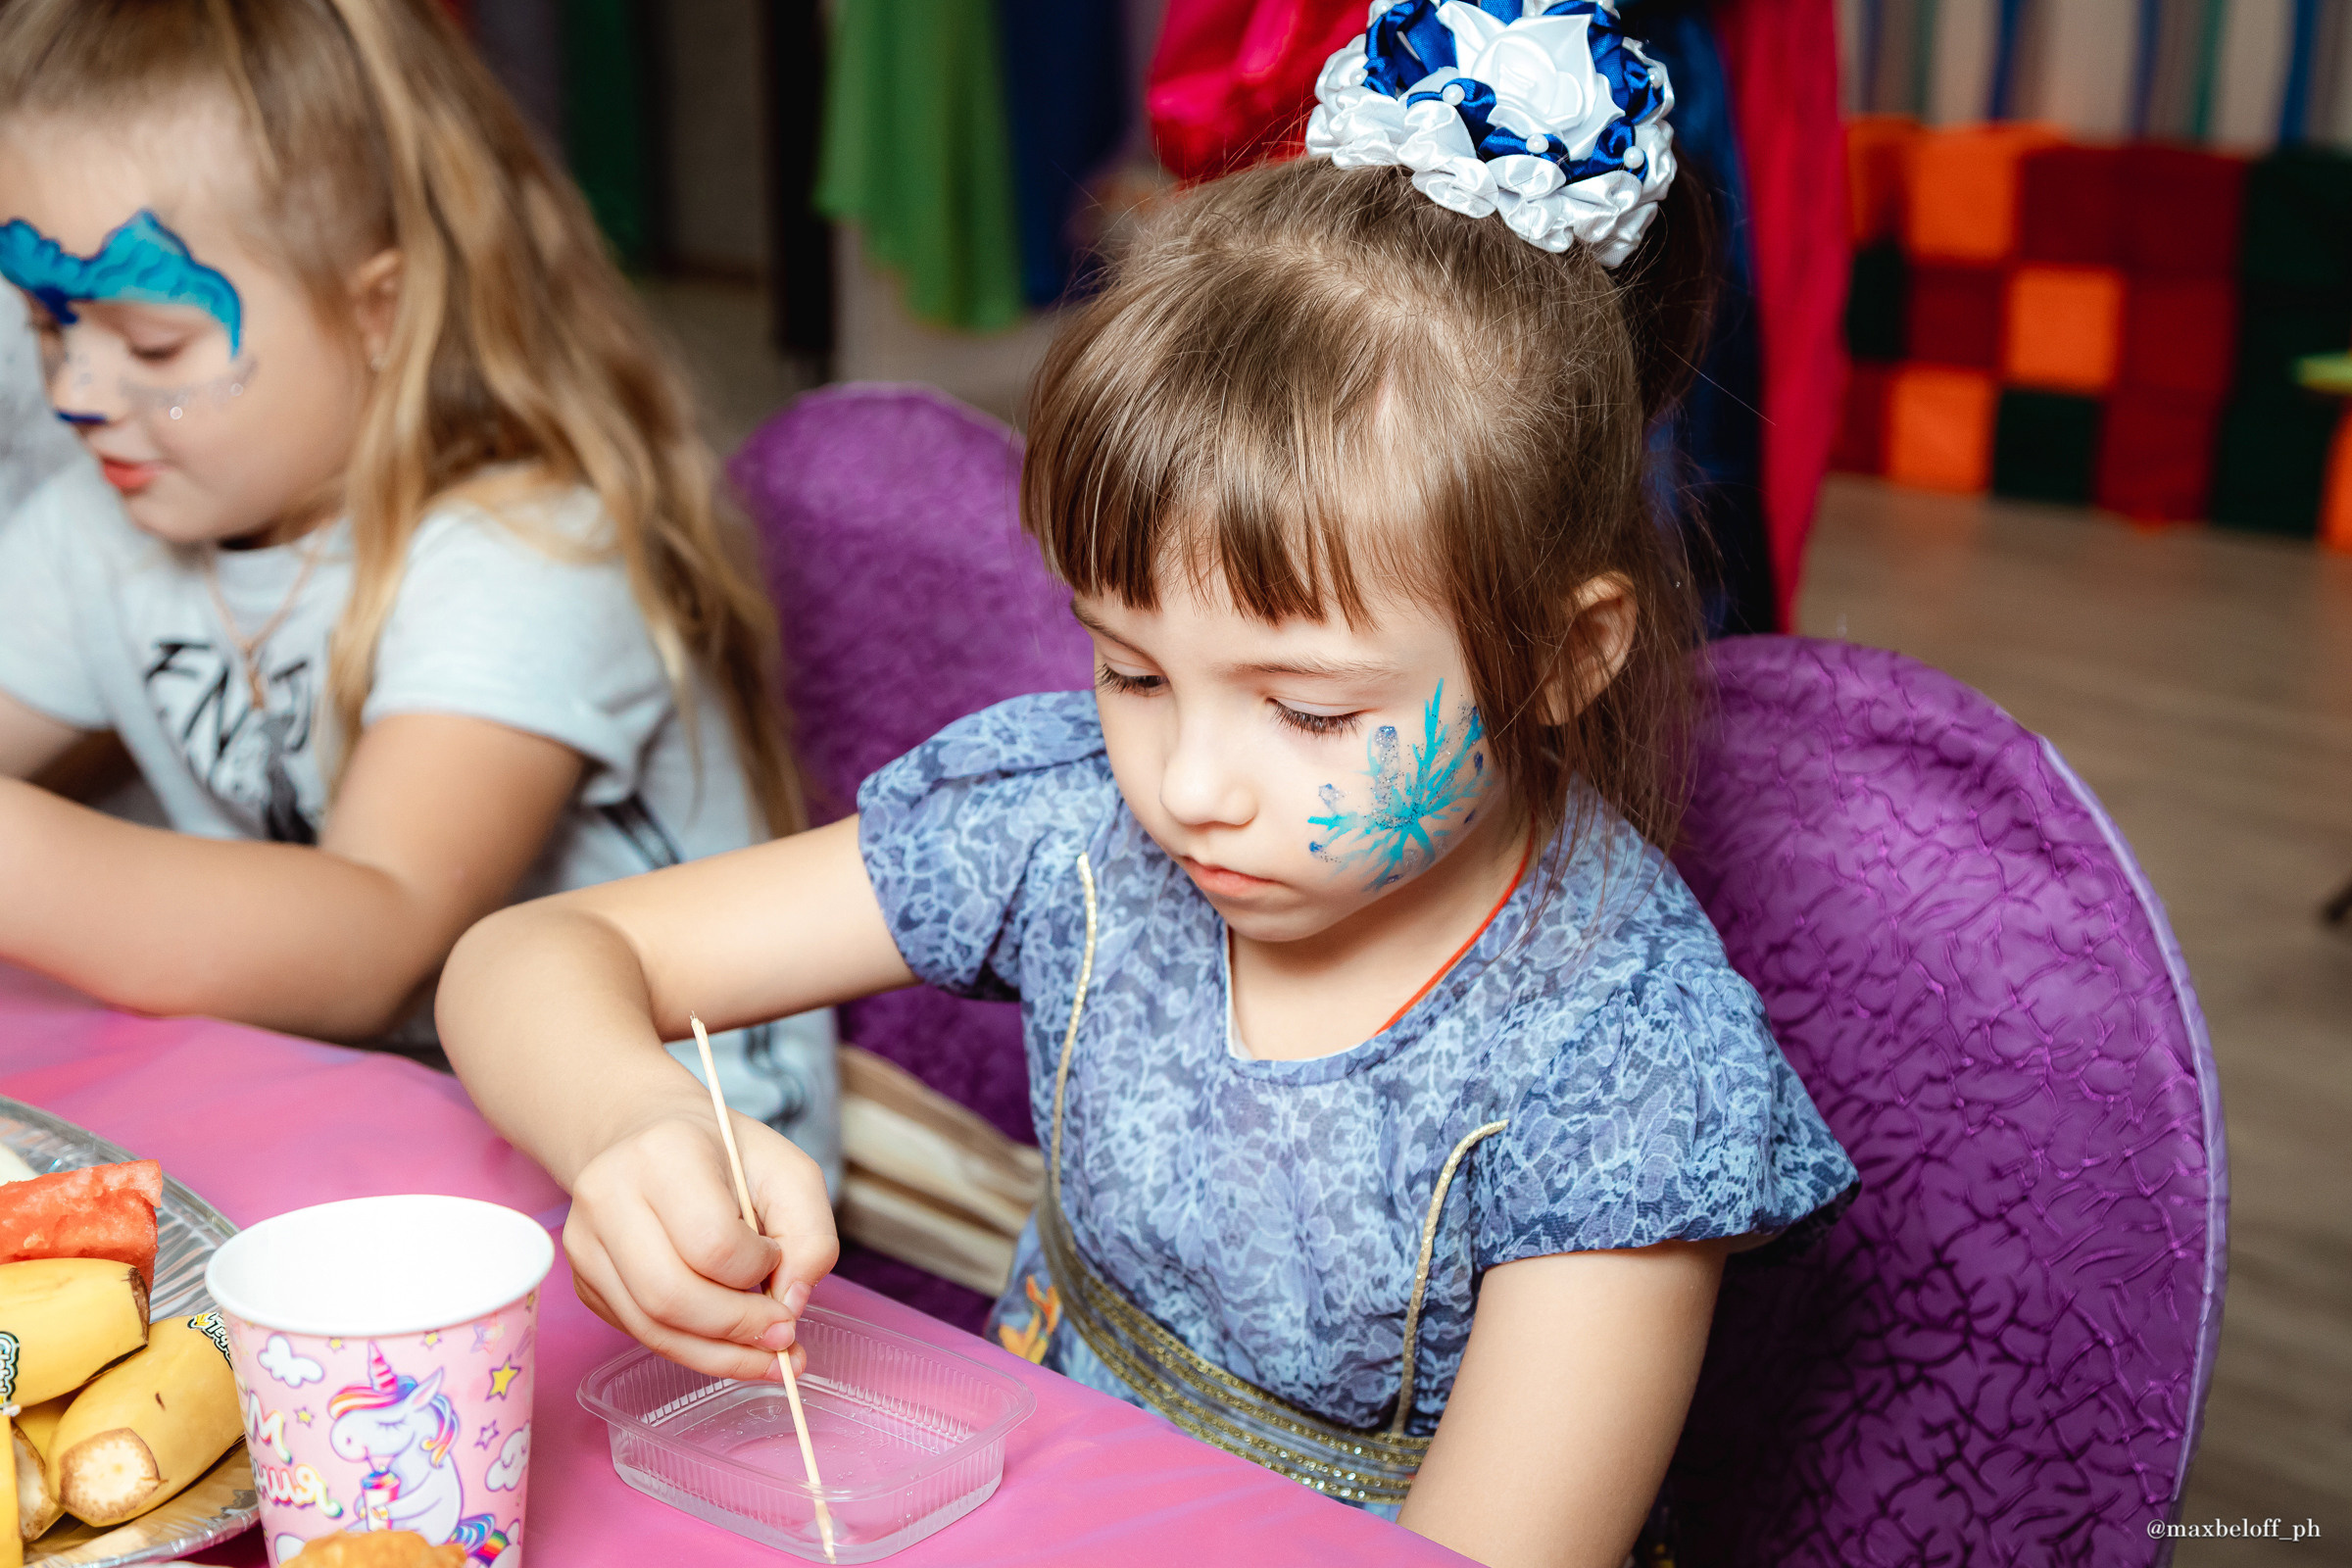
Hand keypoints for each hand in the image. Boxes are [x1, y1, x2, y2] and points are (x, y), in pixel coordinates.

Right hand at [563, 1104, 839, 1381]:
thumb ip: (811, 1237)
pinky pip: (640, 1333)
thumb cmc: (727, 1157)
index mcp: (664, 1154)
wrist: (653, 1139)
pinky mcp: (585, 1279)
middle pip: (671, 1296)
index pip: (712, 1242)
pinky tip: (727, 1343)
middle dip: (738, 1328)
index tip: (776, 1259)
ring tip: (765, 1354)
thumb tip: (791, 1306)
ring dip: (718, 1354)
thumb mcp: (791, 1175)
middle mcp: (609, 1196)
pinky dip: (693, 1350)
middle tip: (783, 1335)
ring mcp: (585, 1242)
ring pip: (652, 1327)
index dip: (756, 1267)